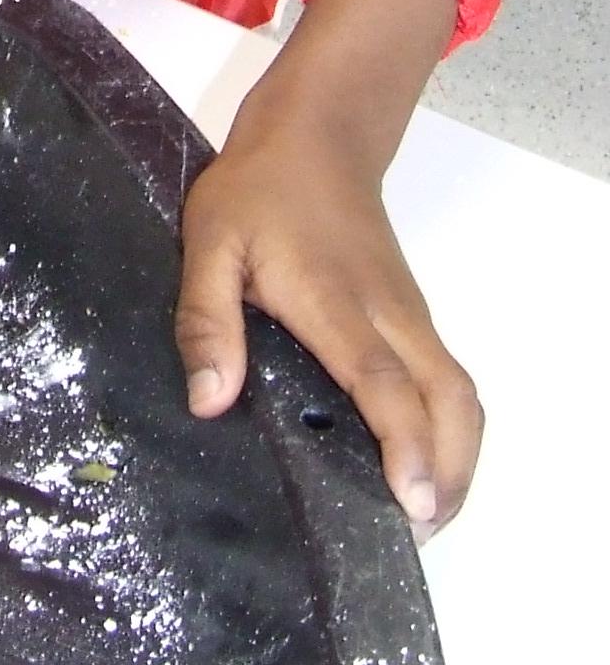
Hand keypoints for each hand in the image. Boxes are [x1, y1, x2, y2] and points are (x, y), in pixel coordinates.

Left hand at [175, 0, 480, 535]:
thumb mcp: (208, 244)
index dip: (407, 447)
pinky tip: (414, 460)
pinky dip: (448, 427)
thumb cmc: (257, 191)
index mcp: (337, 303)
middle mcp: (390, 315)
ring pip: (459, 393)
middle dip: (449, 472)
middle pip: (451, 401)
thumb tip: (210, 400)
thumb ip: (206, 321)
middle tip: (417, 530)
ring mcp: (409, 314)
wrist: (316, 135)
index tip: (417, 505)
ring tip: (420, 513)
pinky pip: (446, 380)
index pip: (384, 383)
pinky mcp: (411, 314)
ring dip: (456, 455)